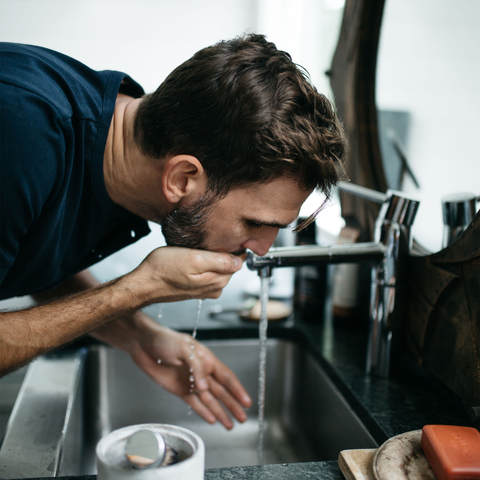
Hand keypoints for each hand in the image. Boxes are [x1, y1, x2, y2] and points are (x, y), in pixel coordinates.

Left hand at [90, 314, 251, 429]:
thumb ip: (196, 368)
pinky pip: (195, 403)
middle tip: (243, 418)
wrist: (143, 344)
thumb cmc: (164, 340)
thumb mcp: (183, 348)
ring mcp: (191, 382)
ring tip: (231, 425)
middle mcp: (201, 372)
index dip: (237, 390)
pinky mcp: (180, 390)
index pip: (226, 377)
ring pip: (210, 400)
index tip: (247, 402)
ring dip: (221, 412)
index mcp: (206, 359)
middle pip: (221, 392)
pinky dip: (204, 412)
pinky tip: (212, 419)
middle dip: (232, 405)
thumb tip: (205, 387)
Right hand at [129, 247, 244, 303]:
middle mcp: (215, 287)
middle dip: (221, 251)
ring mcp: (206, 289)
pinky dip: (202, 263)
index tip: (222, 238)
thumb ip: (219, 261)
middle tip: (205, 241)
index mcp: (218, 280)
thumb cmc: (163, 269)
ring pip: (217, 267)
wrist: (144, 284)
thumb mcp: (194, 259)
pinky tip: (191, 258)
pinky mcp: (196, 288)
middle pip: (229, 264)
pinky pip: (207, 272)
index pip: (238, 260)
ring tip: (196, 249)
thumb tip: (239, 261)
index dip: (233, 246)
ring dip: (211, 257)